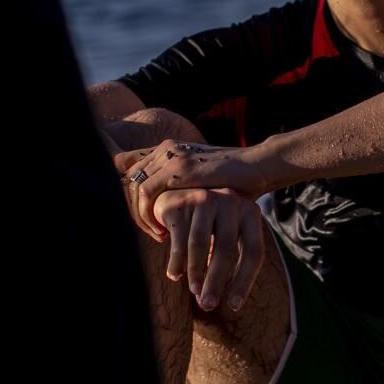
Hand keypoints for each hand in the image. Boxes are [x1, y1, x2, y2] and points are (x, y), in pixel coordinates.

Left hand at [114, 139, 282, 237]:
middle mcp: (165, 149)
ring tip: (156, 234)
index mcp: (169, 149)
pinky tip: (162, 231)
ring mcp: (170, 156)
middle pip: (124, 178)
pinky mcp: (178, 169)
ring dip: (137, 215)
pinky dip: (147, 215)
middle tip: (149, 230)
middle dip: (130, 209)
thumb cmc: (235, 180)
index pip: (128, 166)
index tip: (142, 217)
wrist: (258, 166)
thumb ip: (182, 187)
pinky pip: (145, 193)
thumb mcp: (201, 181)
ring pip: (131, 187)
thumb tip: (167, 208)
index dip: (127, 194)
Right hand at [151, 187, 268, 311]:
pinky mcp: (180, 202)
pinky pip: (179, 240)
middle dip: (217, 282)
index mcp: (250, 212)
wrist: (177, 194)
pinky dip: (177, 262)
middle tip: (208, 305)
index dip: (245, 281)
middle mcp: (231, 201)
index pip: (254, 251)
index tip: (234, 306)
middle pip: (227, 249)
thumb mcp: (225, 236)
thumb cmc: (207, 223)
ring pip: (200, 245)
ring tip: (194, 291)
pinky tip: (174, 275)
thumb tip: (214, 302)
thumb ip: (225, 263)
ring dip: (196, 273)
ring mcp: (205, 198)